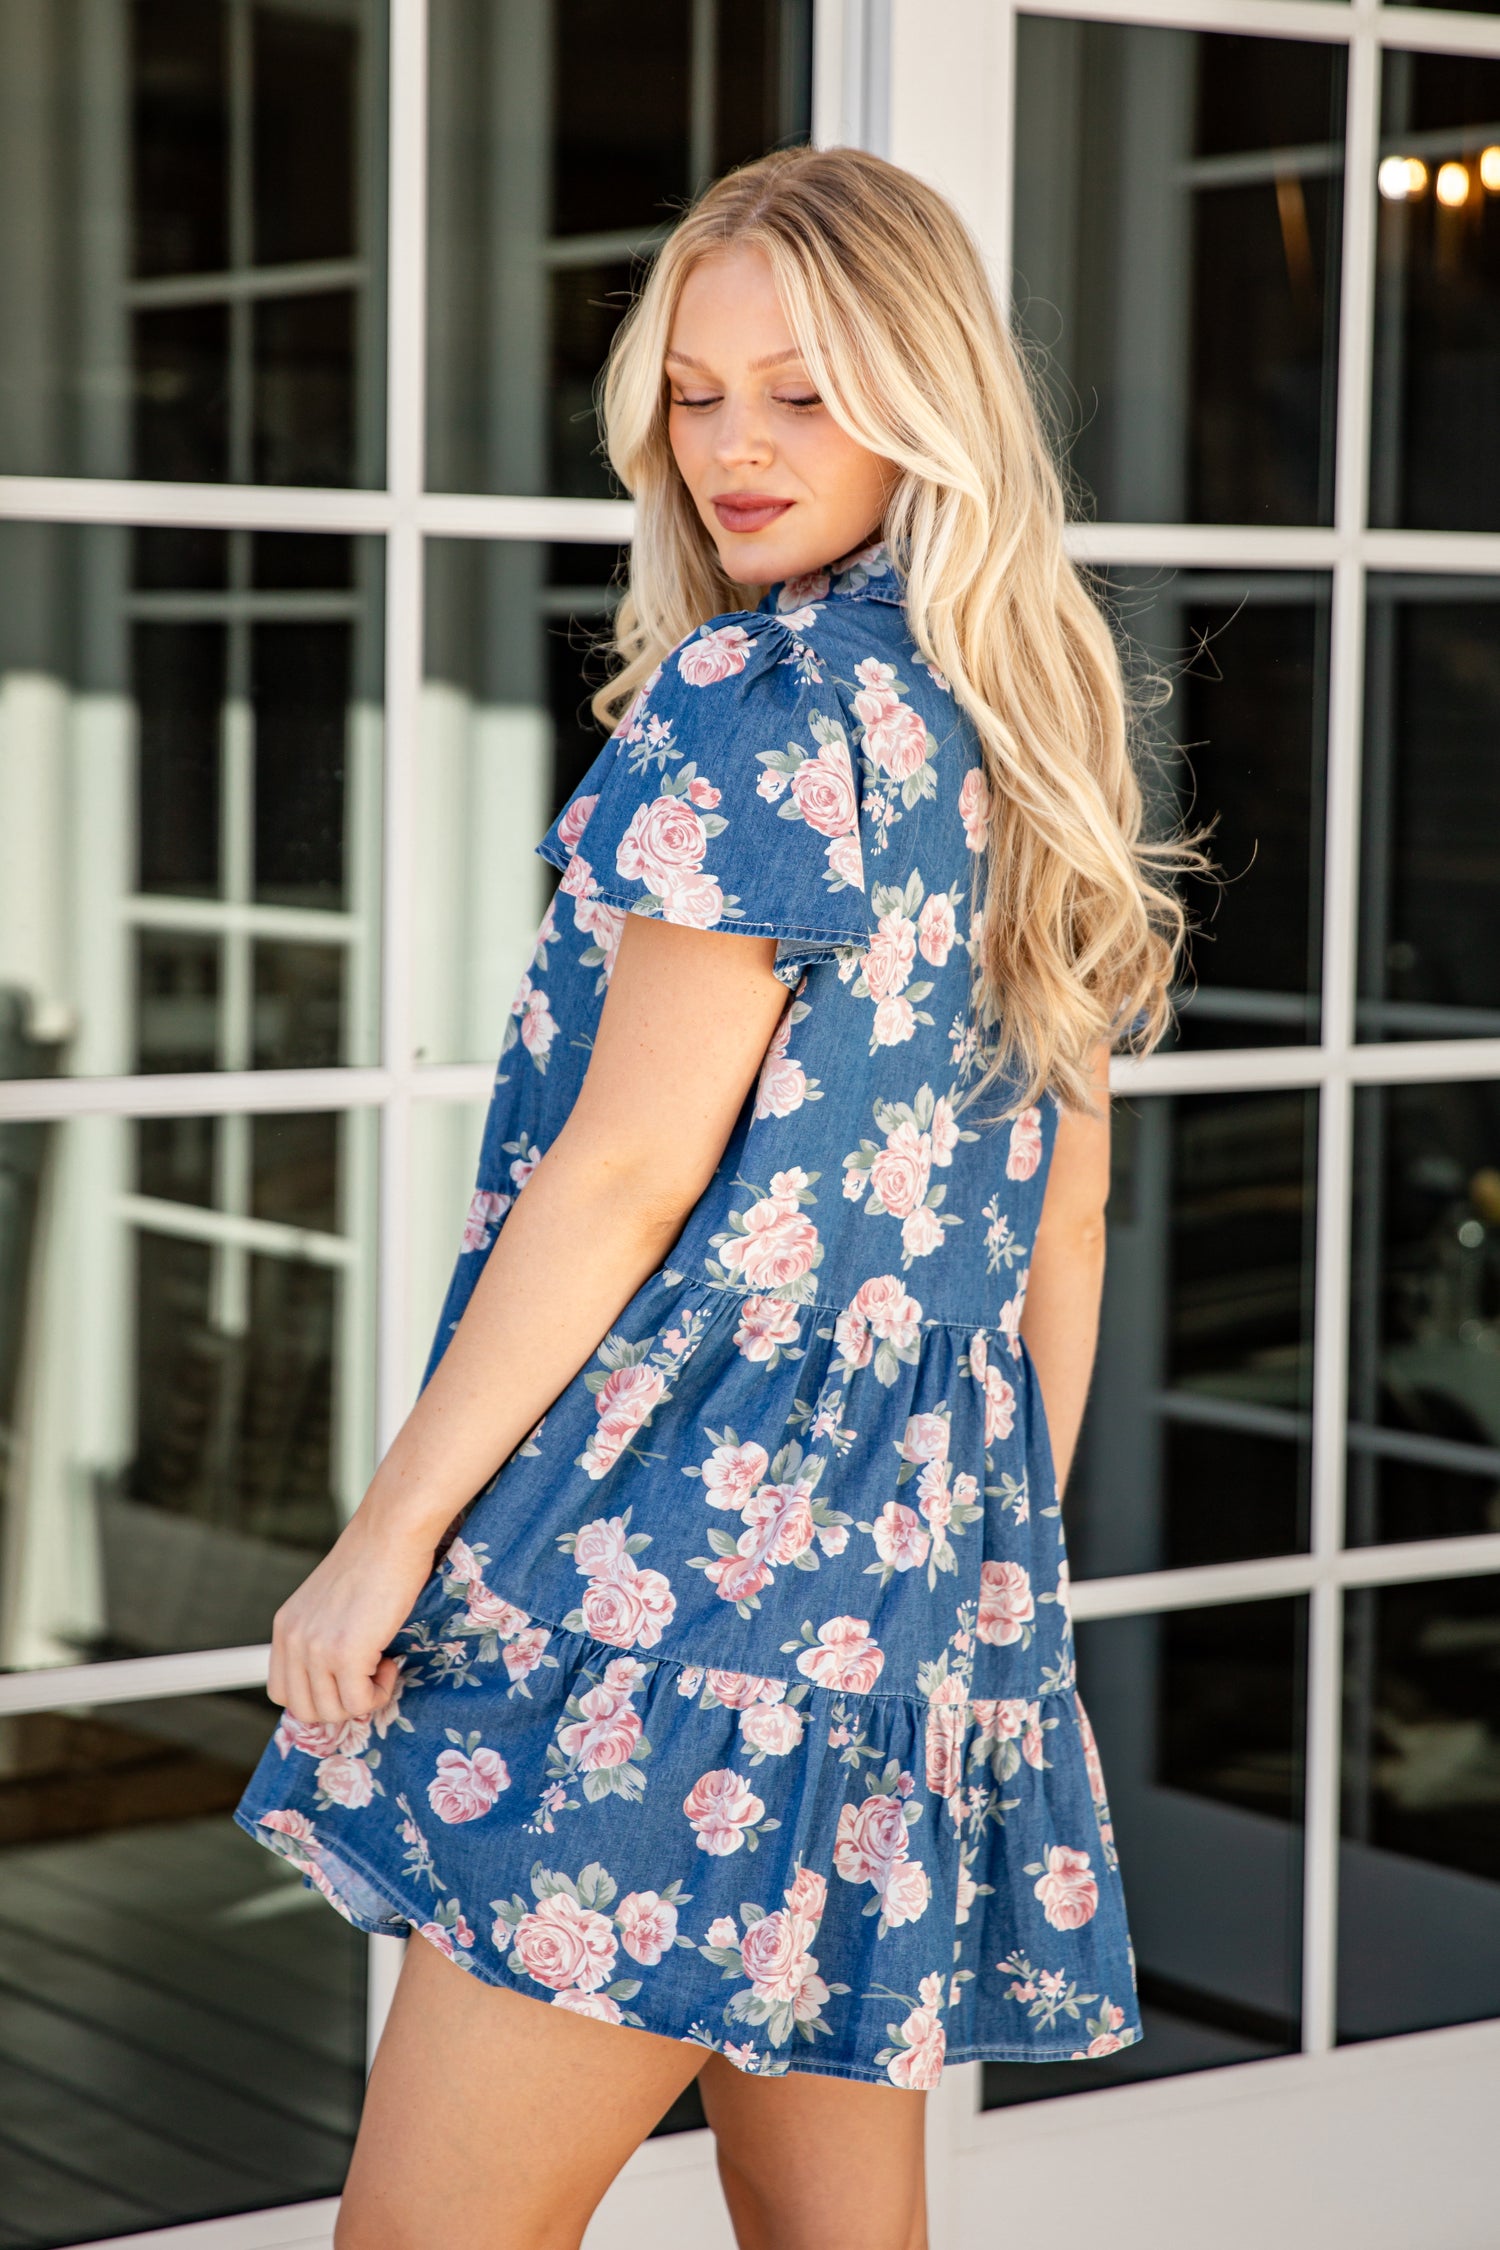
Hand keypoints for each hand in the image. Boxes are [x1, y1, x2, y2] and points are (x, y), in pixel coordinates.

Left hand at [267, 1506, 442, 1728]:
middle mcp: (293, 1640)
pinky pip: (360, 1702)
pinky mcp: (345, 1653)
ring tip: (382, 1664)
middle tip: (368, 1676)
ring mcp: (316, 1649)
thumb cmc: (374, 1558)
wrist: (391, 1532)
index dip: (317, 1696)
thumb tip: (338, 1675)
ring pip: (332, 1712)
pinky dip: (380, 1693)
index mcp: (286, 1627)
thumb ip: (321, 1633)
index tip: (346, 1680)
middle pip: (304, 1710)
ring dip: (363, 1699)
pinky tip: (390, 1662)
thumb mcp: (330, 1600)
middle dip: (341, 1704)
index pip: (282, 1692)